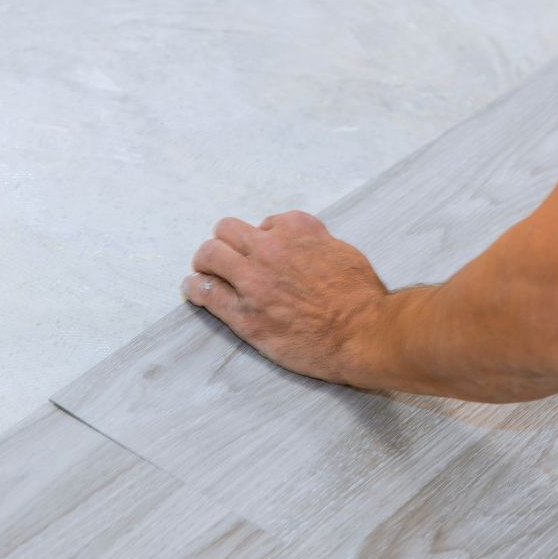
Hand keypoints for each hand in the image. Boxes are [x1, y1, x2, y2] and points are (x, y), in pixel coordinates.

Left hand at [182, 210, 388, 385]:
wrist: (365, 334)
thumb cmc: (362, 298)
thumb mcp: (343, 252)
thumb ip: (316, 243)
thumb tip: (303, 246)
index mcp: (297, 229)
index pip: (266, 224)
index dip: (264, 240)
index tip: (265, 255)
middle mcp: (270, 249)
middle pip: (226, 231)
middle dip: (225, 243)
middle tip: (224, 259)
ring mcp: (254, 282)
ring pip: (209, 255)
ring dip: (205, 263)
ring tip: (204, 272)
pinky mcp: (244, 314)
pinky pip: (205, 292)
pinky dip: (194, 288)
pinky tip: (192, 290)